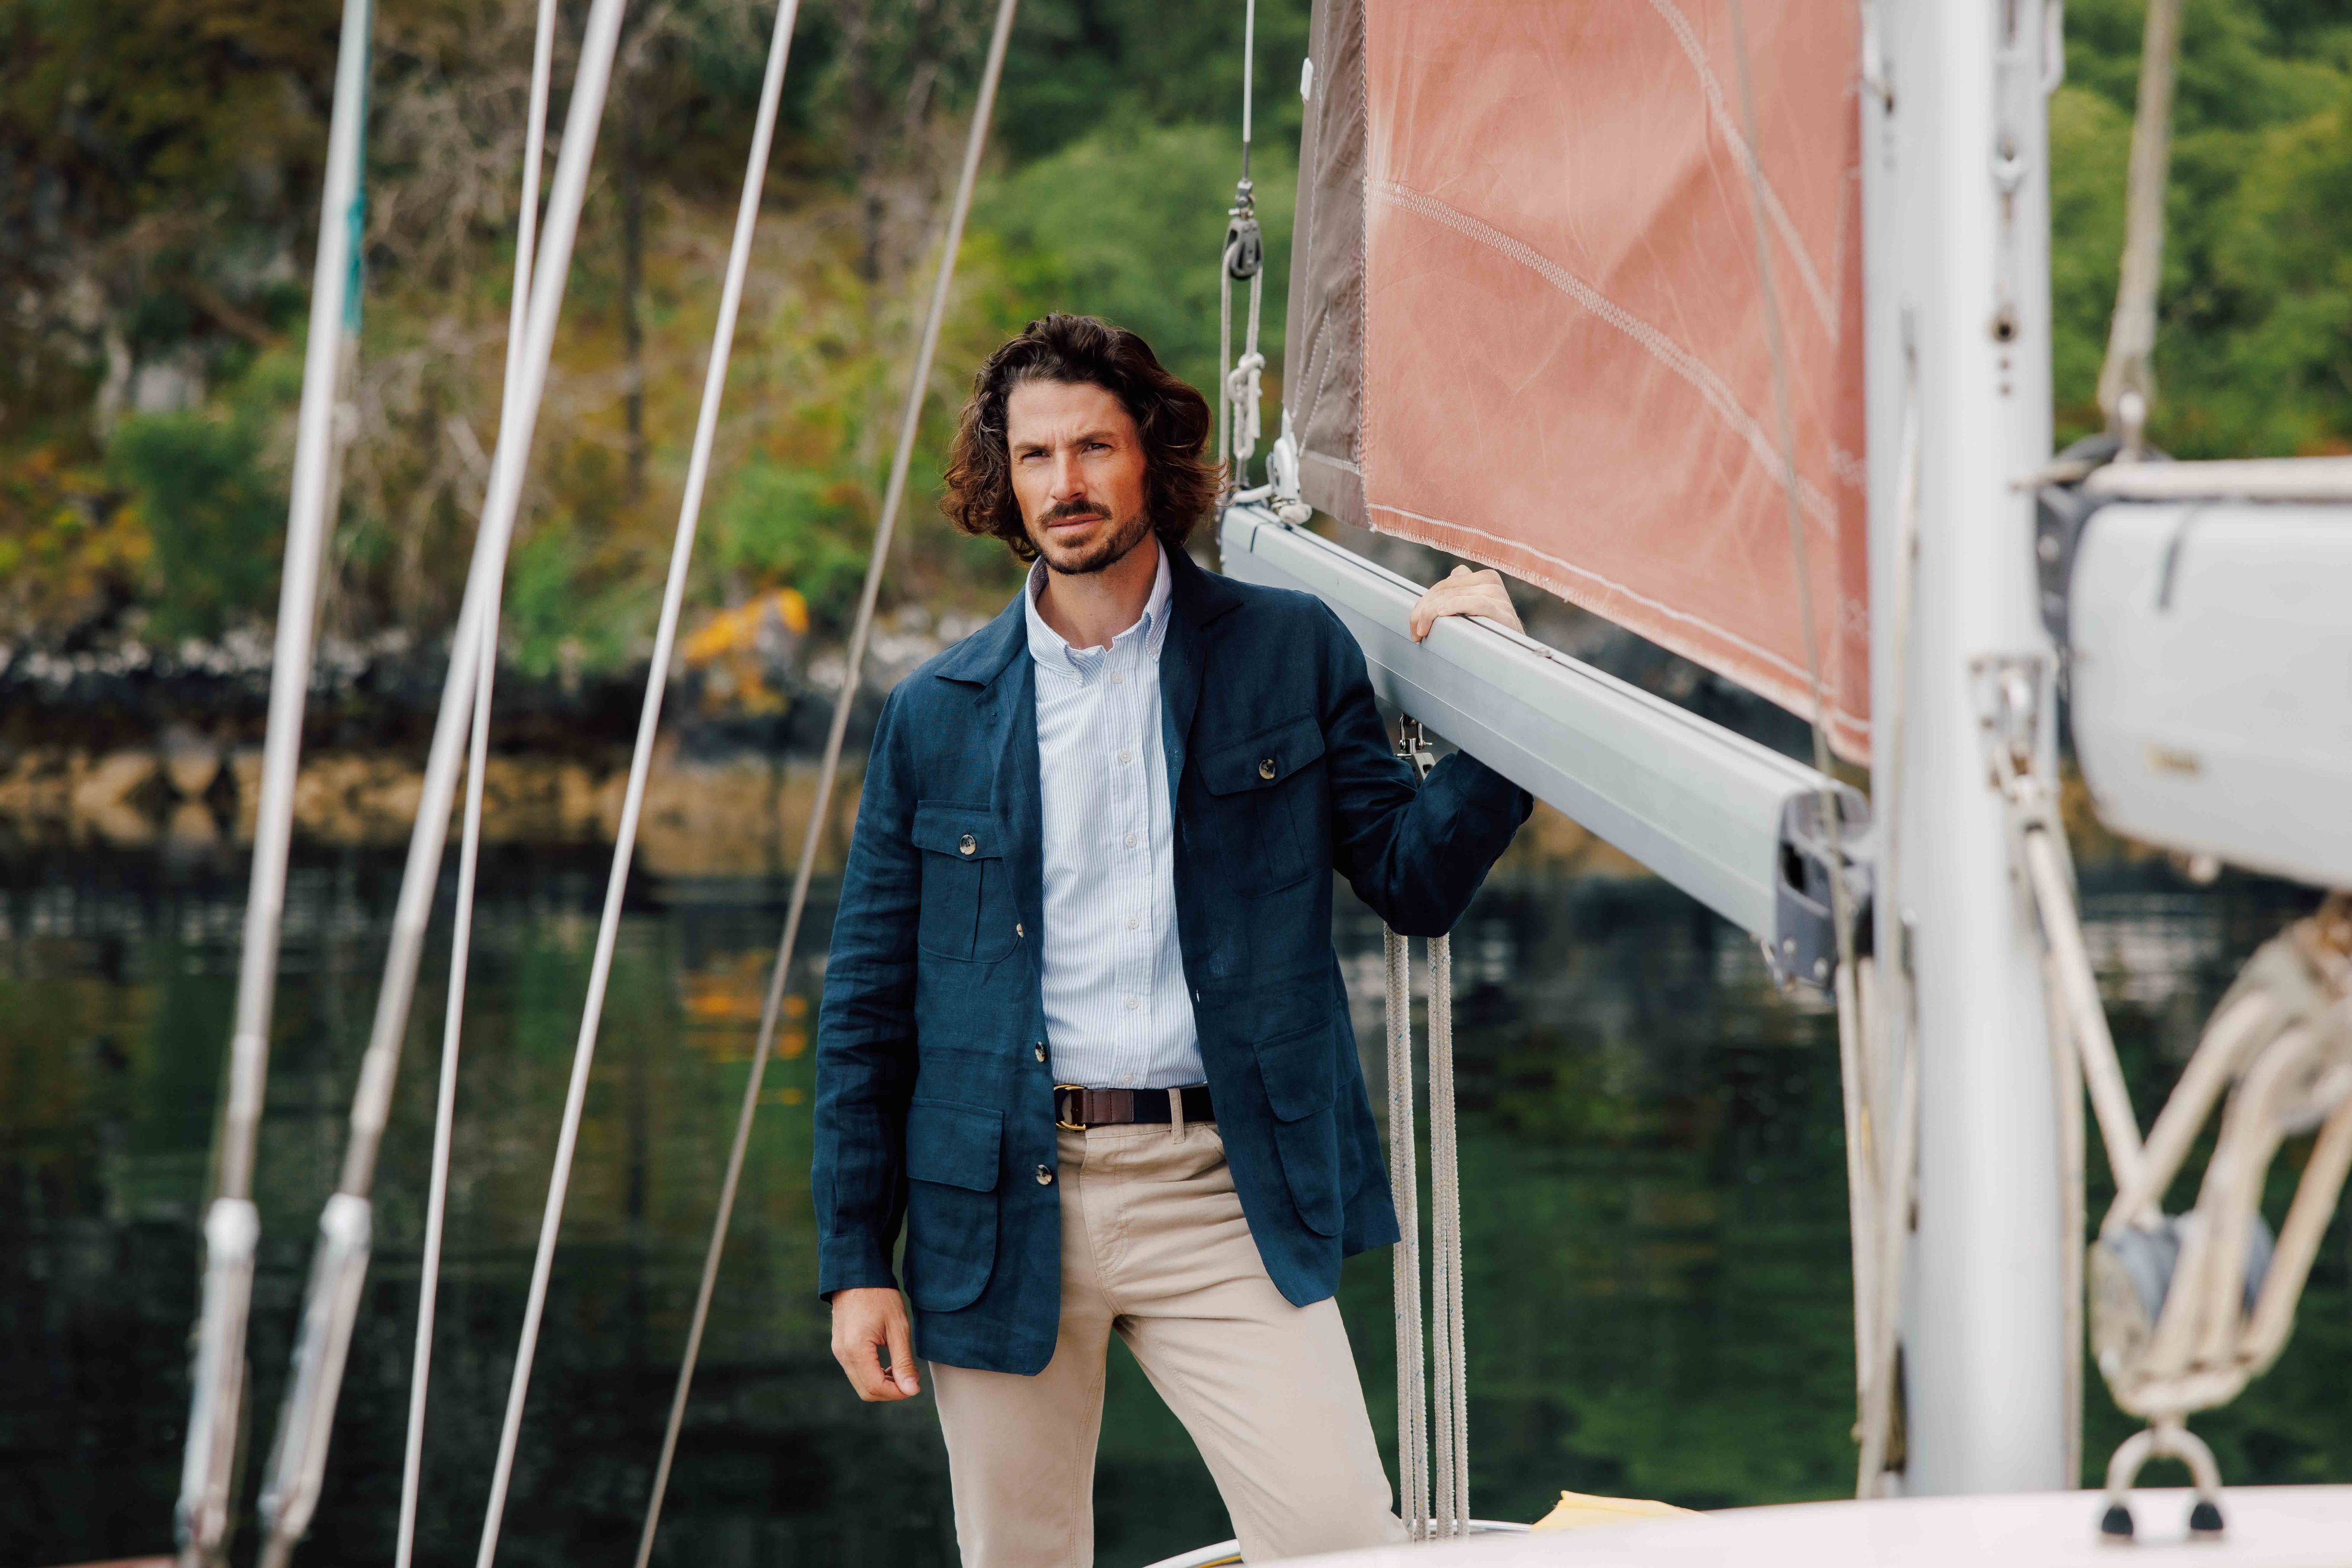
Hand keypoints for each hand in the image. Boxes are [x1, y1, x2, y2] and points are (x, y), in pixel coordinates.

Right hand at [830, 1286, 921, 1400]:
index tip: (915, 1385)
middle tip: (911, 1377)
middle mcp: (843, 1354)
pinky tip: (888, 1363)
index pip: (875, 1388)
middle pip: (866, 1391)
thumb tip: (911, 1390)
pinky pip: (856, 1371)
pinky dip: (873, 1374)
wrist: (857, 1275)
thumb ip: (903, 1361)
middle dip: (891, 1391)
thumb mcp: (898, 1327)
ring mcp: (839, 1351)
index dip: (897, 1393)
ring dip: (883, 1384)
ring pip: (861, 1383)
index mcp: (856, 1349)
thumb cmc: (880, 1296)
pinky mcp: (840, 1347)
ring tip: (903, 1369)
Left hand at [1408, 565, 1522, 641]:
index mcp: (1482, 578)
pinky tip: (1441, 614)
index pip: (1444, 585)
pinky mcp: (1502, 611)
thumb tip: (1453, 575)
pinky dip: (1455, 606)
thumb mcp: (1474, 608)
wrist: (1516, 653)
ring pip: (1455, 596)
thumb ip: (1463, 590)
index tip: (1414, 622)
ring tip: (1421, 631)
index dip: (1424, 602)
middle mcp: (1490, 581)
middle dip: (1423, 611)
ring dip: (1431, 614)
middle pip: (1445, 590)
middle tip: (1414, 631)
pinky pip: (1475, 603)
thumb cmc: (1490, 632)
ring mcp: (1498, 595)